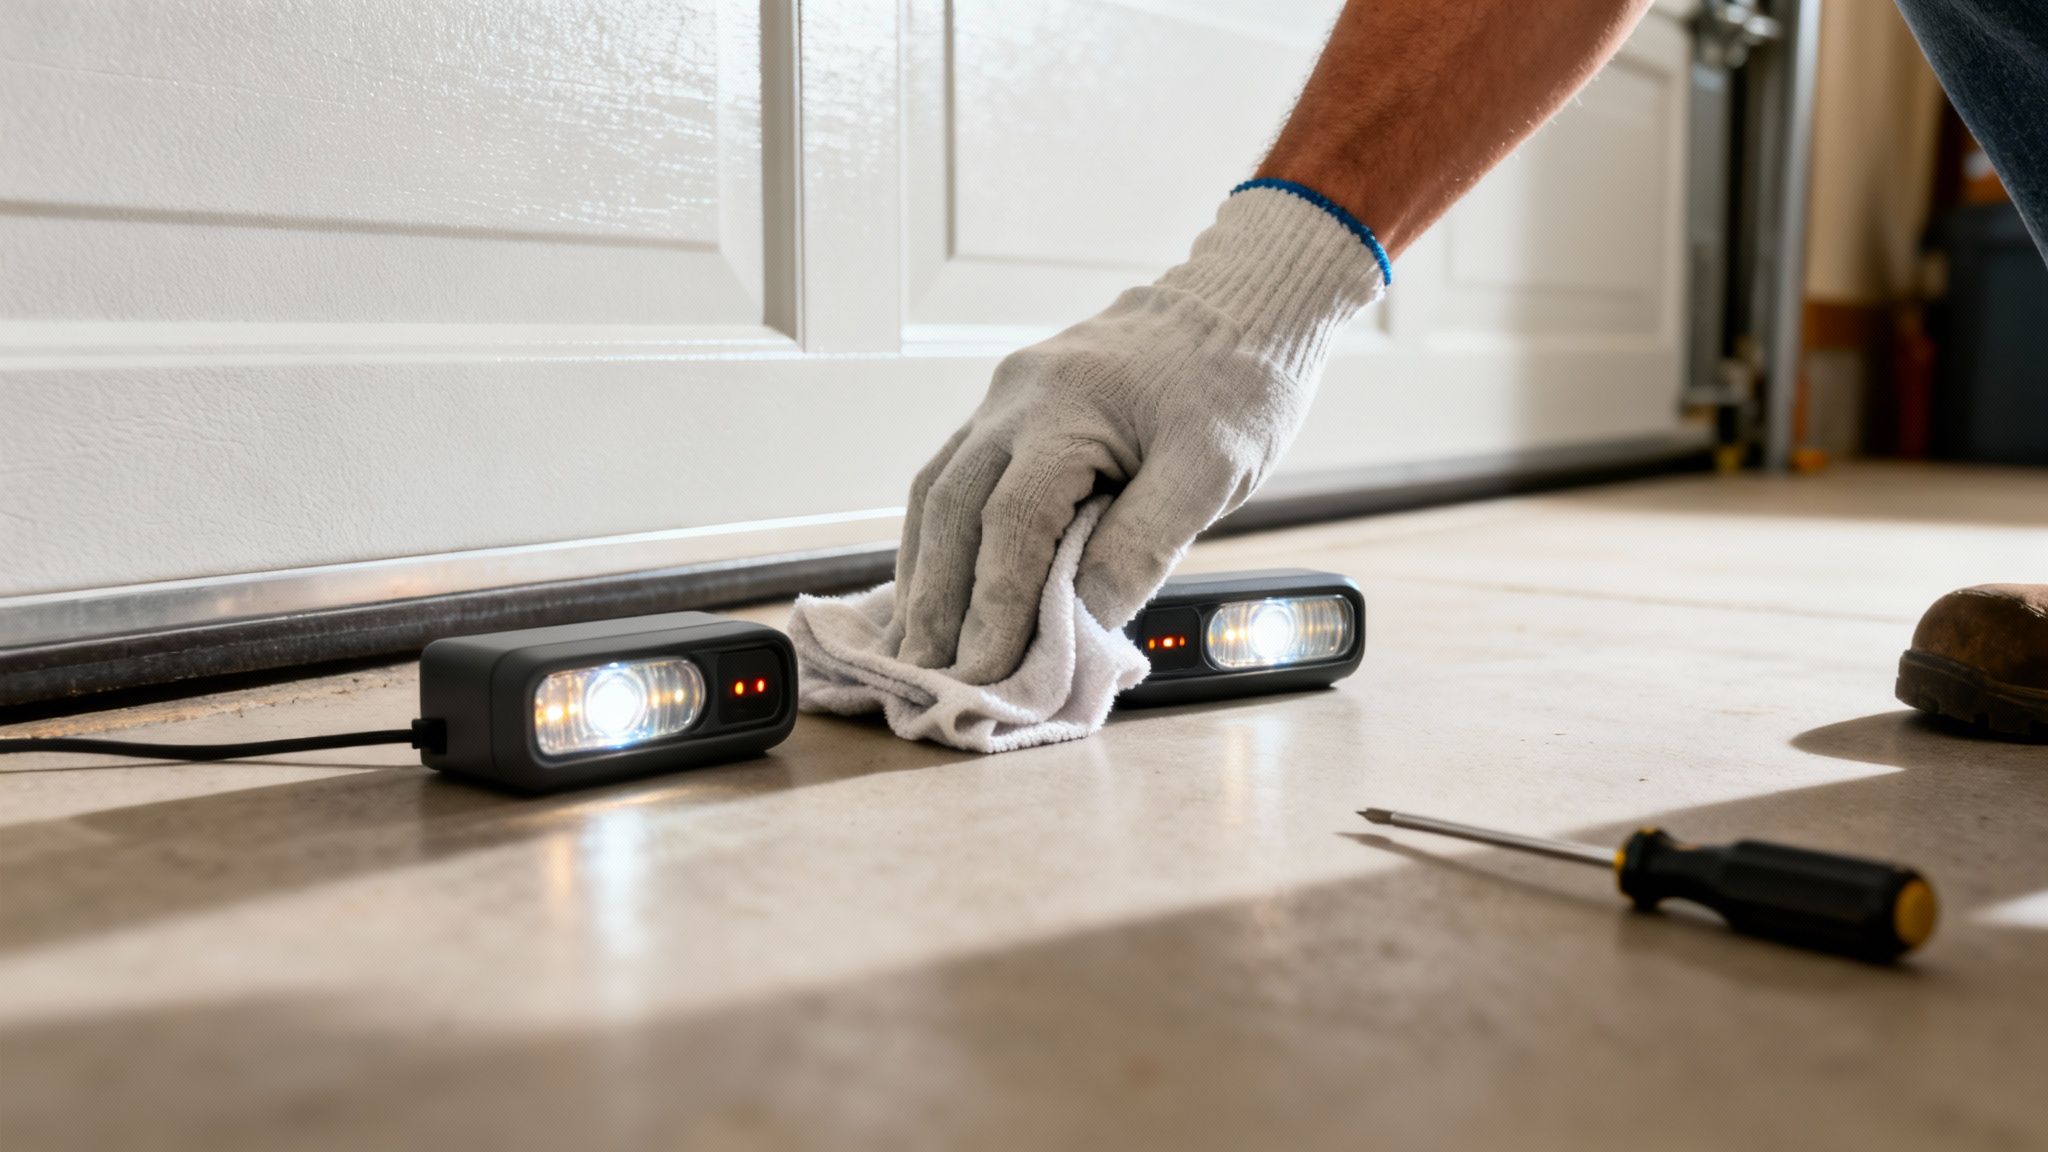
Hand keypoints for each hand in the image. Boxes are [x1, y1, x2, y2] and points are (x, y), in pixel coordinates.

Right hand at [890, 185, 1385, 683]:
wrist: (1240, 300)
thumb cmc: (1237, 381)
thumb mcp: (1214, 470)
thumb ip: (1145, 544)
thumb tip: (1084, 622)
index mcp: (1065, 406)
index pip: (1012, 522)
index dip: (995, 603)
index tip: (986, 671)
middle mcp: (1015, 398)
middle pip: (952, 510)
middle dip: (937, 601)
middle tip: (930, 677)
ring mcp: (1003, 400)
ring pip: (937, 494)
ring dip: (924, 574)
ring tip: (917, 646)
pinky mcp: (1008, 410)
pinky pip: (954, 478)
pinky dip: (941, 540)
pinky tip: (936, 587)